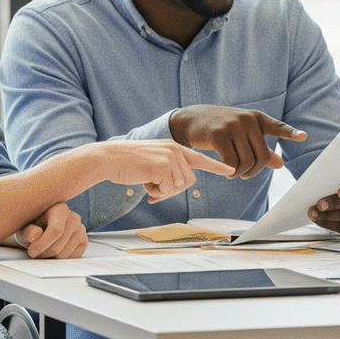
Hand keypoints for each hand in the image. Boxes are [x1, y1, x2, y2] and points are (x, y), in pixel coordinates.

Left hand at [14, 202, 87, 258]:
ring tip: (44, 248)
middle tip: (35, 251)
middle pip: (58, 246)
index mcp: (60, 209)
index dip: (42, 244)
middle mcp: (74, 218)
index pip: (55, 231)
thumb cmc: (32, 226)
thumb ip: (27, 231)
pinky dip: (60, 259)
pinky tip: (55, 249)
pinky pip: (71, 258)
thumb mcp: (24, 227)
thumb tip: (35, 235)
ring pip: (64, 255)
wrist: (41, 227)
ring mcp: (81, 230)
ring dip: (50, 257)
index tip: (31, 251)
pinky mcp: (84, 241)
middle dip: (43, 253)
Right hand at [89, 139, 234, 199]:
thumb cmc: (127, 164)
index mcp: (173, 147)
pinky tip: (143, 181)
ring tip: (146, 180)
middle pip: (188, 181)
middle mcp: (174, 149)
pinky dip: (155, 191)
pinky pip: (167, 189)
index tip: (230, 170)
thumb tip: (178, 186)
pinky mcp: (163, 166)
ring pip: (178, 186)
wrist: (108, 159)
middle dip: (172, 190)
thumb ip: (168, 171)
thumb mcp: (152, 163)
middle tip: (153, 187)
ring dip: (162, 190)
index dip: (216, 166)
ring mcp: (170, 157)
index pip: (199, 158)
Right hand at [170, 105, 304, 178]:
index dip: (290, 133)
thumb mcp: (242, 135)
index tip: (304, 137)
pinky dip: (230, 172)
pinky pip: (231, 163)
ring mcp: (233, 126)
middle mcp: (247, 120)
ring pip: (246, 162)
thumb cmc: (220, 129)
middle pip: (261, 157)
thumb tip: (280, 164)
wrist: (190, 120)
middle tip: (244, 174)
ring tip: (234, 173)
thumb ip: (261, 149)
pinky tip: (226, 172)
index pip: (277, 126)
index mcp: (256, 118)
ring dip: (240, 174)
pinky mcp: (218, 135)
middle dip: (254, 171)